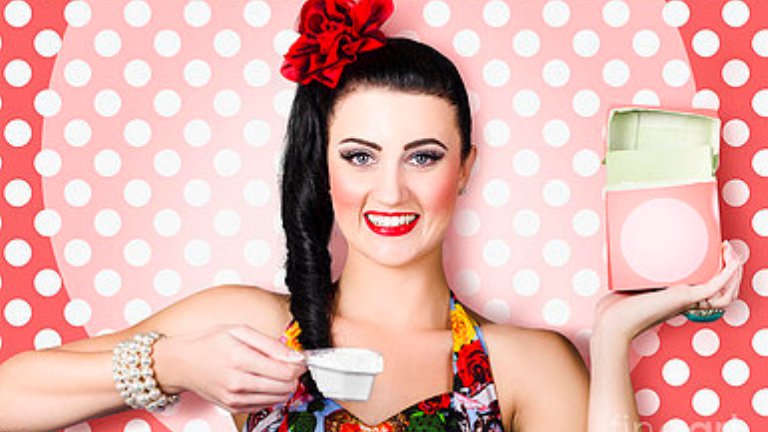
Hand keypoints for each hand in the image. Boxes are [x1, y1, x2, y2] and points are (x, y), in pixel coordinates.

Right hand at [153, 324, 305, 412]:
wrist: (181, 363)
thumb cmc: (209, 343)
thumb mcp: (239, 331)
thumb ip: (270, 344)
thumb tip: (295, 356)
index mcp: (240, 359)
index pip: (284, 372)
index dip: (299, 366)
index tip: (300, 360)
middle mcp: (237, 382)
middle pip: (285, 387)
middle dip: (294, 376)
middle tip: (290, 365)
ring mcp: (234, 398)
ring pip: (278, 399)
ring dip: (285, 386)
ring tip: (277, 372)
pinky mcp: (233, 407)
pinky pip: (265, 405)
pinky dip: (272, 394)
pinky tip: (265, 381)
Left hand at [594, 240, 743, 342]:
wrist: (611, 323)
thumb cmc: (615, 308)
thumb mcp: (630, 284)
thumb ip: (633, 271)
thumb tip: (624, 251)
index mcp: (677, 299)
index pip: (708, 291)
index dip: (719, 275)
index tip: (718, 253)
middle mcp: (685, 302)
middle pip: (723, 293)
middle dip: (732, 271)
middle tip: (727, 249)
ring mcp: (685, 300)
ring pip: (725, 293)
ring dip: (734, 272)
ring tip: (731, 253)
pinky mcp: (683, 298)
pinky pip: (715, 288)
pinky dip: (728, 274)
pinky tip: (732, 261)